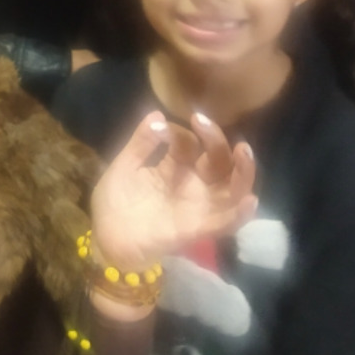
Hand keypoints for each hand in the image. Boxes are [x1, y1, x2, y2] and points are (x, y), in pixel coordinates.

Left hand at [90, 110, 257, 272]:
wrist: (106, 240)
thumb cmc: (115, 203)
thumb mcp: (124, 166)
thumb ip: (140, 143)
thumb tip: (157, 114)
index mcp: (174, 168)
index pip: (189, 144)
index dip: (181, 132)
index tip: (162, 125)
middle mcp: (192, 185)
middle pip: (217, 160)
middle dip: (215, 139)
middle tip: (201, 120)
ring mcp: (197, 206)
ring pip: (232, 188)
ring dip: (243, 171)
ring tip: (244, 151)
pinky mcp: (197, 229)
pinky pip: (225, 223)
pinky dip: (240, 214)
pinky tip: (248, 200)